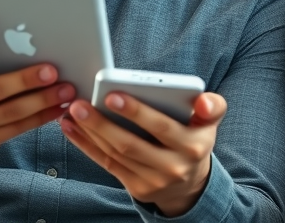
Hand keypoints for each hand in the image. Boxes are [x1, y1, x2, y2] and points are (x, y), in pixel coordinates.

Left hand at [60, 91, 226, 216]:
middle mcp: (174, 166)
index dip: (137, 112)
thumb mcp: (209, 123)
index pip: (162, 127)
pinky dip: (87, 146)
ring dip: (90, 133)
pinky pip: (108, 164)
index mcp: (193, 145)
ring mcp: (154, 181)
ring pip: (116, 154)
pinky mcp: (137, 189)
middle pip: (132, 144)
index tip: (113, 96)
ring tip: (72, 112)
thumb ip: (212, 106)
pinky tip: (73, 129)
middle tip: (80, 103)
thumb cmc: (193, 139)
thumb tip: (203, 101)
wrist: (190, 183)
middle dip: (102, 124)